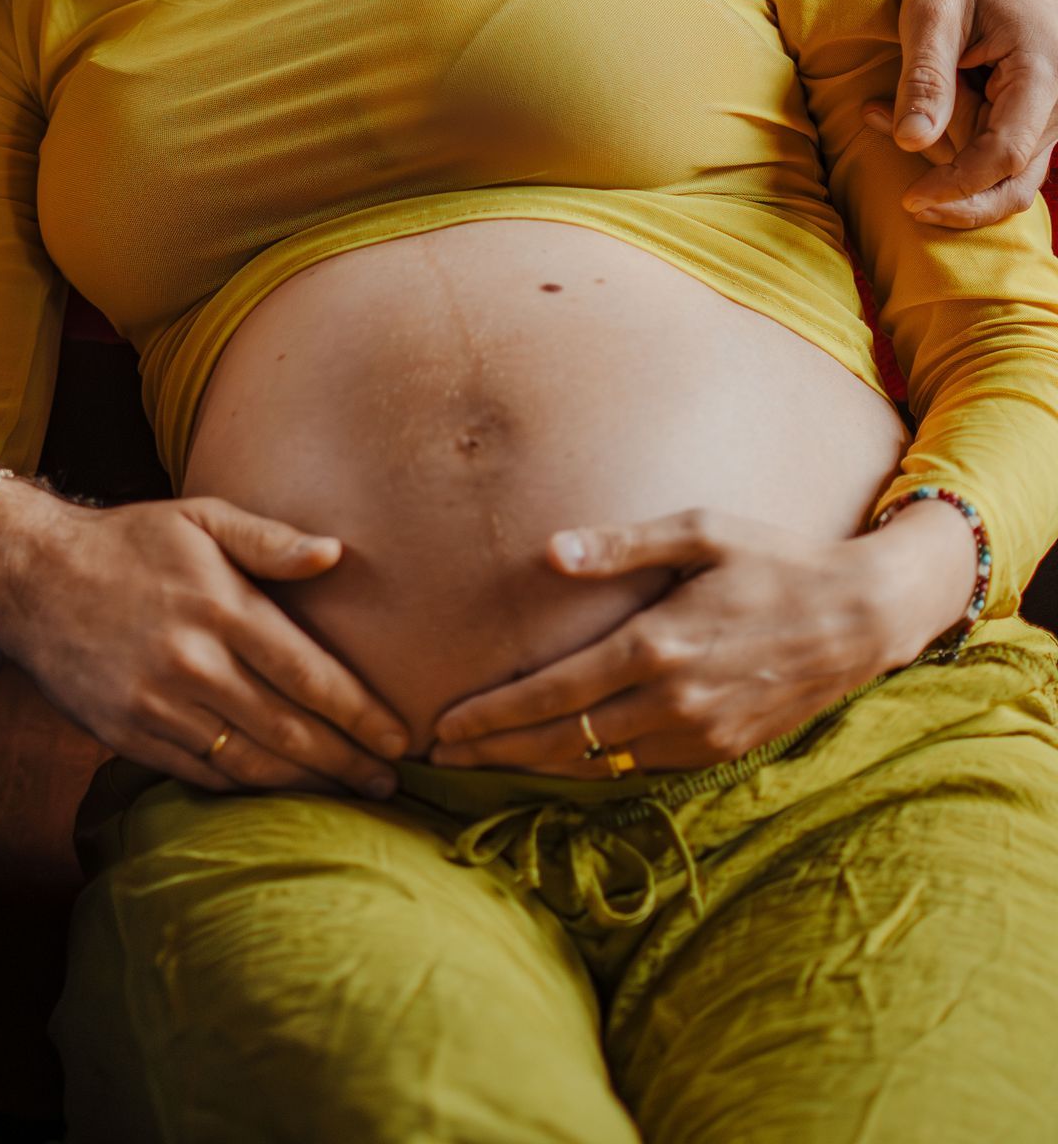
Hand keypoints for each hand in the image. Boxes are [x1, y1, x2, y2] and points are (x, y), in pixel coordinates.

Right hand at [0, 484, 407, 798]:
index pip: (309, 674)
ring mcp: (159, 706)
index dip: (360, 713)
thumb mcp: (200, 518)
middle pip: (290, 729)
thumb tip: (336, 555)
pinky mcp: (129, 735)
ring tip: (348, 794)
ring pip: (251, 762)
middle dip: (348, 761)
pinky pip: (203, 775)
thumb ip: (269, 541)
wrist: (33, 576)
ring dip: (307, 784)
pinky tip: (280, 791)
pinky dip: (248, 788)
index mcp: (221, 608)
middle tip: (390, 782)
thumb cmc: (129, 542)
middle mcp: (194, 663)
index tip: (399, 739)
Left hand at [425, 503, 975, 775]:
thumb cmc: (775, 560)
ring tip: (483, 764)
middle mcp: (673, 701)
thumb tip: (551, 551)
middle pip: (563, 741)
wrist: (862, 618)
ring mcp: (699, 734)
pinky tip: (558, 759)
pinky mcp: (721, 750)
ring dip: (535, 767)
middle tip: (439, 757)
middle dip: (496, 752)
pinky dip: (591, 768)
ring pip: (597, 764)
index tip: (444, 725)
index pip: (553, 693)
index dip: (493, 715)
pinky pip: (639, 769)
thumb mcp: (700, 530)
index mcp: (656, 646)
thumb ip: (622, 545)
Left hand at [874, 0, 1057, 225]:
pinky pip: (998, 142)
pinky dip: (951, 140)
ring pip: (1010, 168)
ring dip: (947, 163)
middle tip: (906, 203)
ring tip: (876, 116)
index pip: (1007, 153)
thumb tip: (910, 143)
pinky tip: (892, 112)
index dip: (959, 185)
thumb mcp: (932, 8)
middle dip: (960, 196)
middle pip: (1017, 176)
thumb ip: (926, 77)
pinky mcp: (1030, 102)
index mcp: (1046, 69)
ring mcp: (1049, 102)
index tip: (911, 201)